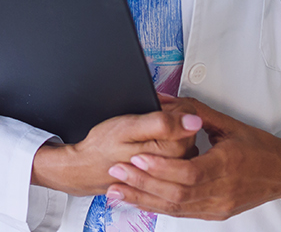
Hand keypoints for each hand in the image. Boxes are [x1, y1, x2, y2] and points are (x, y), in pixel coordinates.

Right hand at [30, 106, 202, 196]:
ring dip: (167, 131)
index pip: (191, 117)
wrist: (87, 168)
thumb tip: (194, 120)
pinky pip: (175, 152)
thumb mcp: (129, 127)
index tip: (155, 107)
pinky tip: (146, 145)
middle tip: (145, 120)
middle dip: (170, 117)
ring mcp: (173, 172)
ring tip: (143, 134)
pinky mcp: (167, 174)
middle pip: (188, 129)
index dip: (172, 106)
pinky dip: (163, 143)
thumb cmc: (103, 147)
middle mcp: (177, 164)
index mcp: (173, 151)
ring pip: (182, 139)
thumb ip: (162, 123)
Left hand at [102, 95, 280, 220]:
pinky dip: (158, 207)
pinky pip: (182, 213)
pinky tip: (139, 200)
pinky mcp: (215, 213)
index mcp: (228, 164)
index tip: (136, 158)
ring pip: (176, 207)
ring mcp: (219, 205)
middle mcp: (224, 190)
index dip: (161, 168)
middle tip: (117, 173)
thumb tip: (163, 99)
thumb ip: (193, 112)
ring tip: (118, 191)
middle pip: (177, 193)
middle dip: (143, 184)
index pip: (189, 172)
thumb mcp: (228, 124)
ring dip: (144, 199)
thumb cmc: (258, 147)